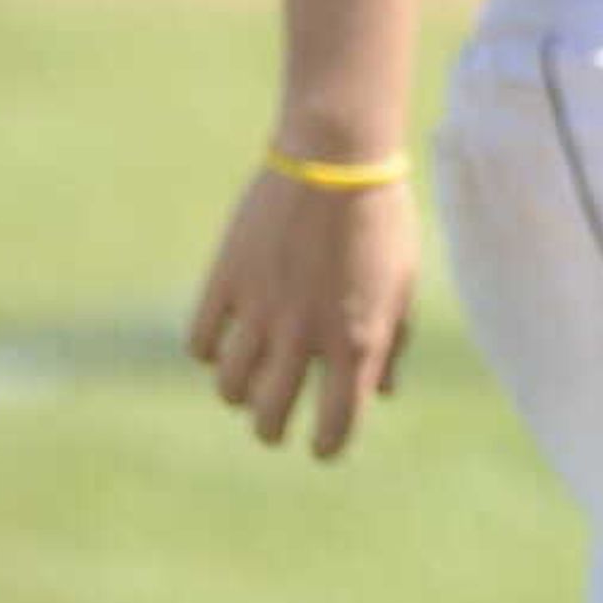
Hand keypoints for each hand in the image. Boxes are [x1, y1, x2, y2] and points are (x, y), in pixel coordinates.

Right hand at [187, 166, 420, 457]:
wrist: (338, 155)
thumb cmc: (381, 218)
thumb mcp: (402, 282)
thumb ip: (392, 341)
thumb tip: (383, 392)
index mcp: (357, 340)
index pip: (337, 427)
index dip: (327, 447)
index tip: (320, 446)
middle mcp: (306, 336)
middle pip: (269, 419)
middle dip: (272, 429)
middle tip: (274, 420)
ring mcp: (262, 310)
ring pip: (230, 389)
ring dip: (238, 394)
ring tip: (247, 383)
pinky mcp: (226, 281)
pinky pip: (200, 343)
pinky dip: (208, 351)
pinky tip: (223, 340)